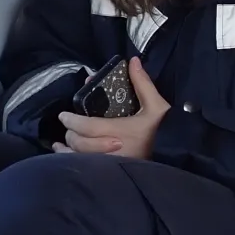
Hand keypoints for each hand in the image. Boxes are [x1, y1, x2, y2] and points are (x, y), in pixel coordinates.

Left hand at [54, 58, 168, 160]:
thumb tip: (133, 61)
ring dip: (66, 147)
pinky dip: (68, 159)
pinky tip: (64, 153)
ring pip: (76, 157)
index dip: (72, 120)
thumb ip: (143, 84)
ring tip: (62, 141)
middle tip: (68, 122)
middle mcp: (108, 151)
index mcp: (118, 133)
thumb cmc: (162, 132)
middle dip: (71, 131)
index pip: (87, 127)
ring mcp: (106, 165)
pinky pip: (80, 169)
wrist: (172, 159)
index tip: (64, 114)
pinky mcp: (105, 173)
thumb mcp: (157, 107)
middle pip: (79, 142)